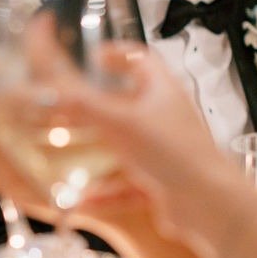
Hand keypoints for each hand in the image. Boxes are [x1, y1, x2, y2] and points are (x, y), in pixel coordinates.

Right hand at [57, 48, 230, 231]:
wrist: (207, 203)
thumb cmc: (175, 153)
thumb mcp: (122, 122)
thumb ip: (83, 105)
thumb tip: (49, 90)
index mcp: (162, 90)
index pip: (140, 59)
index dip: (115, 54)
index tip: (91, 58)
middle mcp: (164, 116)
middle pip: (127, 102)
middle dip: (94, 107)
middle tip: (67, 109)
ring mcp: (164, 148)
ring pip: (124, 143)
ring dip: (96, 149)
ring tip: (69, 153)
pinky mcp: (161, 179)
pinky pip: (127, 180)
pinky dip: (106, 189)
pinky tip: (85, 200)